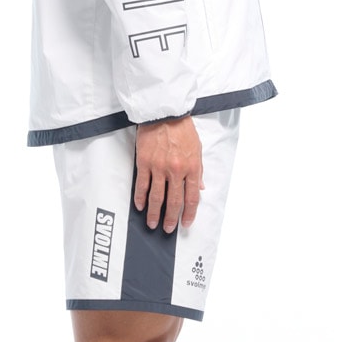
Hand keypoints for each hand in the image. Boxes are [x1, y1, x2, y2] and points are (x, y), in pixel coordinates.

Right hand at [134, 116, 203, 233]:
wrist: (164, 113)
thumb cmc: (182, 129)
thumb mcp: (197, 149)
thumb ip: (198, 170)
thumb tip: (200, 188)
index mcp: (191, 168)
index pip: (191, 197)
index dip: (189, 213)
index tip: (186, 223)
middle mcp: (176, 170)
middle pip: (174, 201)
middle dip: (171, 218)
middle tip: (168, 228)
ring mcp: (159, 168)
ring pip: (157, 197)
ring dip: (154, 213)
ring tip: (152, 223)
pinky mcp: (144, 163)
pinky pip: (142, 185)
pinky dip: (141, 198)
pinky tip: (141, 206)